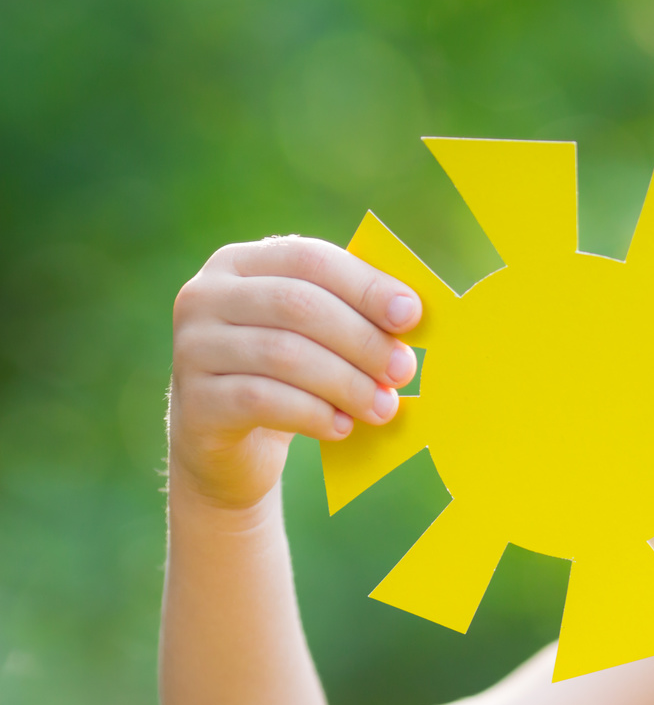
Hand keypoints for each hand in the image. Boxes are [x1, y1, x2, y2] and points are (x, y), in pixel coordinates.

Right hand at [169, 235, 421, 511]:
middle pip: (298, 304)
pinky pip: (264, 400)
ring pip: (284, 354)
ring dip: (347, 383)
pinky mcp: (196, 401)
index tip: (410, 316)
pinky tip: (342, 427)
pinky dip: (314, 414)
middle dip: (362, 339)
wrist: (231, 446)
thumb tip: (410, 314)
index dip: (364, 285)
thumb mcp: (316, 337)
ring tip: (383, 407)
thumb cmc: (288, 379)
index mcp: (240, 263)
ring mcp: (192, 347)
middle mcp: (205, 295)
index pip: (309, 258)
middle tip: (403, 370)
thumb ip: (352, 315)